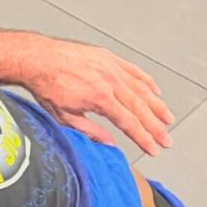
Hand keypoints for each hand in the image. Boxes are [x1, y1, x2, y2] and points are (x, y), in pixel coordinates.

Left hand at [23, 37, 173, 154]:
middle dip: (156, 126)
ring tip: (167, 119)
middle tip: (166, 140)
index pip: (129, 123)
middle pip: (141, 108)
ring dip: (157, 105)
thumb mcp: (65, 117)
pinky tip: (155, 91)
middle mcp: (110, 80)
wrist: (38, 59)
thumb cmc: (47, 86)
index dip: (143, 138)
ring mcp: (111, 67)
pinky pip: (133, 70)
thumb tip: (109, 144)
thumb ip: (90, 132)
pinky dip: (146, 81)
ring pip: (142, 89)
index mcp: (100, 98)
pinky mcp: (108, 57)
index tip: (154, 149)